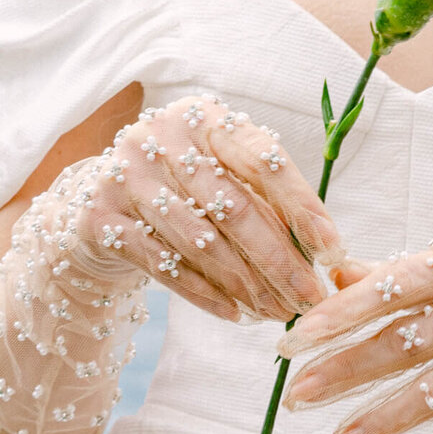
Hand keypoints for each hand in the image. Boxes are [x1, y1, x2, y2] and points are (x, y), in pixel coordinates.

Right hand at [79, 95, 345, 323]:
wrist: (100, 202)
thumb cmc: (185, 191)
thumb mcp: (226, 178)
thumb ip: (268, 201)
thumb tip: (326, 253)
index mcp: (206, 119)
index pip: (263, 159)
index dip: (302, 206)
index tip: (332, 248)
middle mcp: (162, 138)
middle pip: (233, 207)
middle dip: (279, 260)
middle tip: (310, 298)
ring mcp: (127, 176)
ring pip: (200, 241)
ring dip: (246, 285)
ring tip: (278, 313)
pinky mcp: (102, 217)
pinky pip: (163, 264)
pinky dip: (205, 294)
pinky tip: (236, 314)